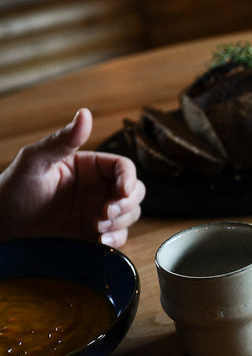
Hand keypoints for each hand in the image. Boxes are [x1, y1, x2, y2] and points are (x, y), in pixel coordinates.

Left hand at [0, 109, 145, 246]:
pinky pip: (119, 235)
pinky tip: (101, 241)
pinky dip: (116, 239)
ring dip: (120, 222)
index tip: (121, 191)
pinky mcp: (95, 232)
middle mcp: (98, 187)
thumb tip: (84, 114)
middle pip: (134, 191)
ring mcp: (98, 210)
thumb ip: (61, 140)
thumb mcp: (35, 161)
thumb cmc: (14, 188)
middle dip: (127, 204)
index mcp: (89, 166)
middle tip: (106, 213)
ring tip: (96, 227)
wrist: (3, 224)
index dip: (128, 178)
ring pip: (130, 214)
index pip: (123, 167)